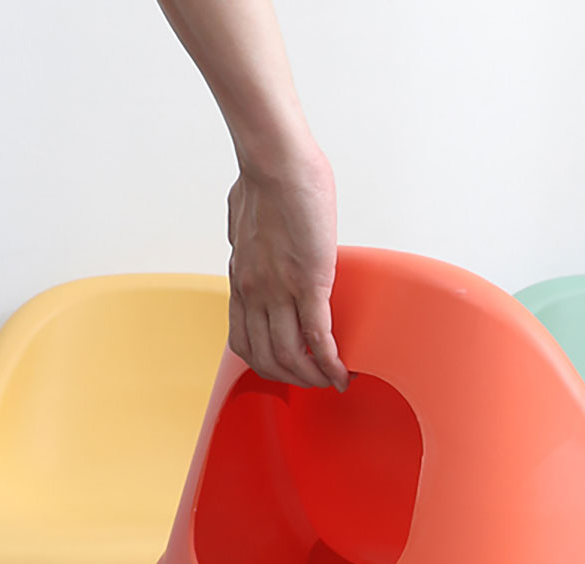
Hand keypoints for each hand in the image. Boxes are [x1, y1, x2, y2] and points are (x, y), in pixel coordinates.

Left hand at [226, 147, 348, 390]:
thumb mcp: (243, 220)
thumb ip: (249, 239)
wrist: (275, 161)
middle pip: (266, 358)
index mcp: (241, 281)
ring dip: (314, 377)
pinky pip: (318, 337)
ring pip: (291, 356)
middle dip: (292, 379)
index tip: (287, 369)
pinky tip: (343, 370)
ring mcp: (278, 291)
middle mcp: (254, 293)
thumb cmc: (263, 179)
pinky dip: (331, 362)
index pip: (243, 342)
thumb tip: (253, 234)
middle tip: (315, 382)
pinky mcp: (308, 283)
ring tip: (333, 379)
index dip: (265, 365)